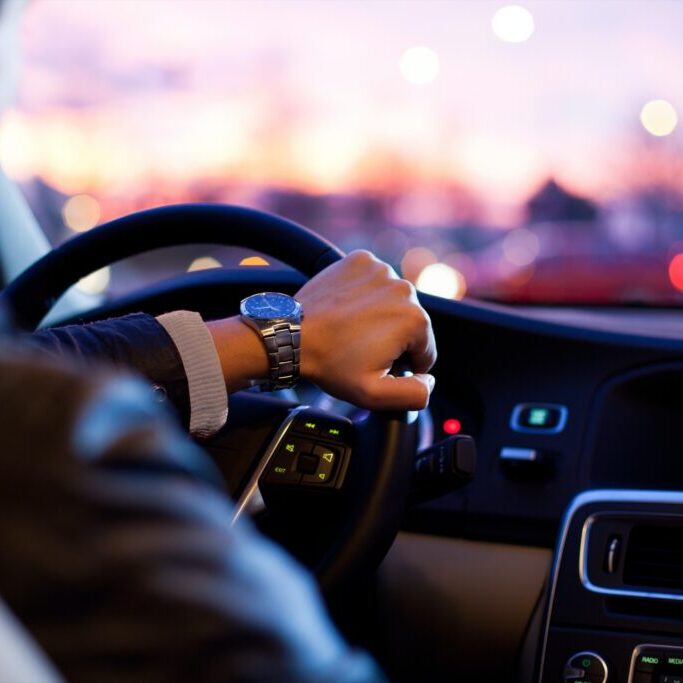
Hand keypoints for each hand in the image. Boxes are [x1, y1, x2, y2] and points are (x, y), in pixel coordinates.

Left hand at [207, 251, 436, 409]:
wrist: (292, 335)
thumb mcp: (375, 395)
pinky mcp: (361, 260)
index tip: (376, 364)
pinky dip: (366, 293)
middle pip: (411, 323)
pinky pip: (374, 281)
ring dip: (380, 315)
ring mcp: (381, 270)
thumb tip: (429, 380)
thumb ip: (414, 394)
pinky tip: (348, 309)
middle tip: (361, 348)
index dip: (403, 364)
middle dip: (392, 338)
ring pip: (393, 301)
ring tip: (352, 329)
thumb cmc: (330, 363)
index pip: (425, 350)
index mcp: (415, 320)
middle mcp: (404, 288)